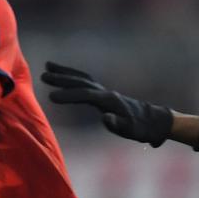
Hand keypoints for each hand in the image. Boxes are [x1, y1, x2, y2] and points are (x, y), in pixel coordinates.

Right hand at [40, 62, 172, 146]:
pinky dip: (73, 76)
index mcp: (109, 101)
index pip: (85, 95)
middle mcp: (105, 92)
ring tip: (47, 66)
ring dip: (65, 73)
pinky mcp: (103, 94)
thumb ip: (117, 124)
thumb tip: (105, 118)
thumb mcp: (131, 131)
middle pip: (80, 82)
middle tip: (43, 75)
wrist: (155, 120)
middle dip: (62, 79)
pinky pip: (85, 81)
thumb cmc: (142, 128)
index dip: (68, 96)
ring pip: (81, 78)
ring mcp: (104, 91)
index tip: (51, 97)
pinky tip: (64, 75)